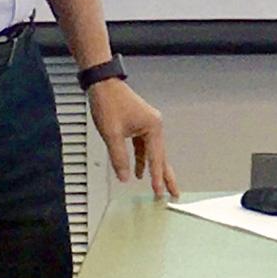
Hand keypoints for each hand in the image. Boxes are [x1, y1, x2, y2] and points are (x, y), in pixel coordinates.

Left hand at [89, 79, 179, 198]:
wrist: (102, 84)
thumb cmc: (109, 104)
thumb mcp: (112, 134)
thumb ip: (119, 158)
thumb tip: (124, 177)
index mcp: (153, 127)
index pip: (156, 158)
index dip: (157, 177)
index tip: (159, 192)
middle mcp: (154, 125)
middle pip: (161, 156)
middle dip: (166, 175)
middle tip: (174, 193)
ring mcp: (148, 125)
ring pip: (153, 153)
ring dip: (154, 169)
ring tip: (159, 186)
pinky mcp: (140, 125)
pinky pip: (144, 147)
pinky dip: (142, 159)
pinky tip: (138, 171)